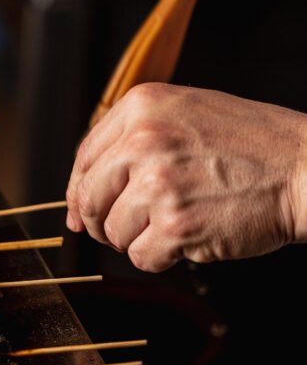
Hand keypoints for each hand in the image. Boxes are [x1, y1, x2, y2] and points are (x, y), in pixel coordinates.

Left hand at [65, 83, 306, 272]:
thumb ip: (137, 137)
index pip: (85, 157)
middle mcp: (143, 140)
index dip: (80, 190)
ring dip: (137, 239)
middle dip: (102, 222)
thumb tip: (85, 187)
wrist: (304, 169)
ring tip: (174, 225)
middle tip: (123, 229)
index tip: (80, 210)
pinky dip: (160, 258)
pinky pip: (141, 256)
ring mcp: (158, 183)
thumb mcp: (189, 113)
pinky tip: (186, 240)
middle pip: (89, 197)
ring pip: (114, 231)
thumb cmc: (254, 145)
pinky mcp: (175, 225)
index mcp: (142, 106)